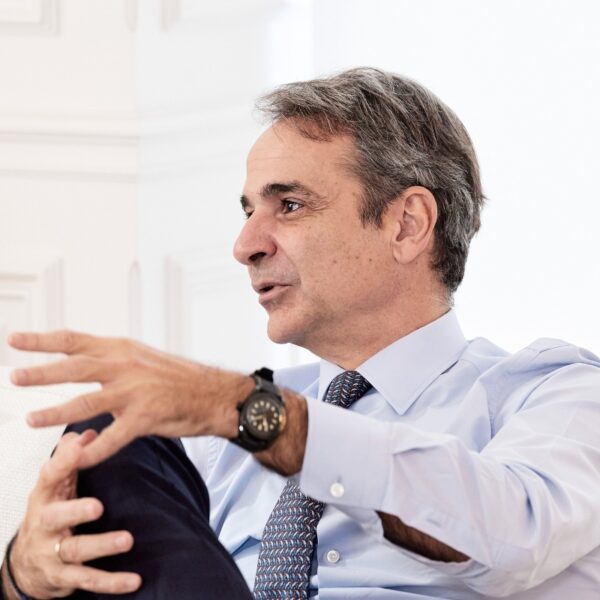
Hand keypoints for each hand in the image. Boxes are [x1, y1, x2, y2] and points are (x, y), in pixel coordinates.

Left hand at [8, 330, 252, 467]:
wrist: (214, 394)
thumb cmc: (179, 378)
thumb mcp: (143, 358)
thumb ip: (113, 360)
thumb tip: (83, 360)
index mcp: (122, 350)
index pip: (75, 340)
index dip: (42, 340)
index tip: (14, 339)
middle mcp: (125, 366)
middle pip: (74, 368)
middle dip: (41, 373)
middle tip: (14, 377)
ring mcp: (135, 392)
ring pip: (86, 403)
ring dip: (55, 413)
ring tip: (31, 419)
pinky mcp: (145, 417)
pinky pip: (111, 438)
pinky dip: (91, 451)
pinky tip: (75, 457)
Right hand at [9, 432, 140, 597]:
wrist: (26, 563)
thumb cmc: (48, 513)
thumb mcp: (55, 485)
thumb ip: (70, 458)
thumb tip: (86, 432)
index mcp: (43, 497)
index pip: (50, 475)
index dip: (64, 460)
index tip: (82, 444)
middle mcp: (44, 525)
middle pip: (54, 517)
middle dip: (74, 511)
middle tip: (98, 506)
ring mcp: (52, 553)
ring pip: (75, 550)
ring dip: (101, 545)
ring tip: (127, 540)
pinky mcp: (64, 578)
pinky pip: (88, 581)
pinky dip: (111, 582)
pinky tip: (134, 580)